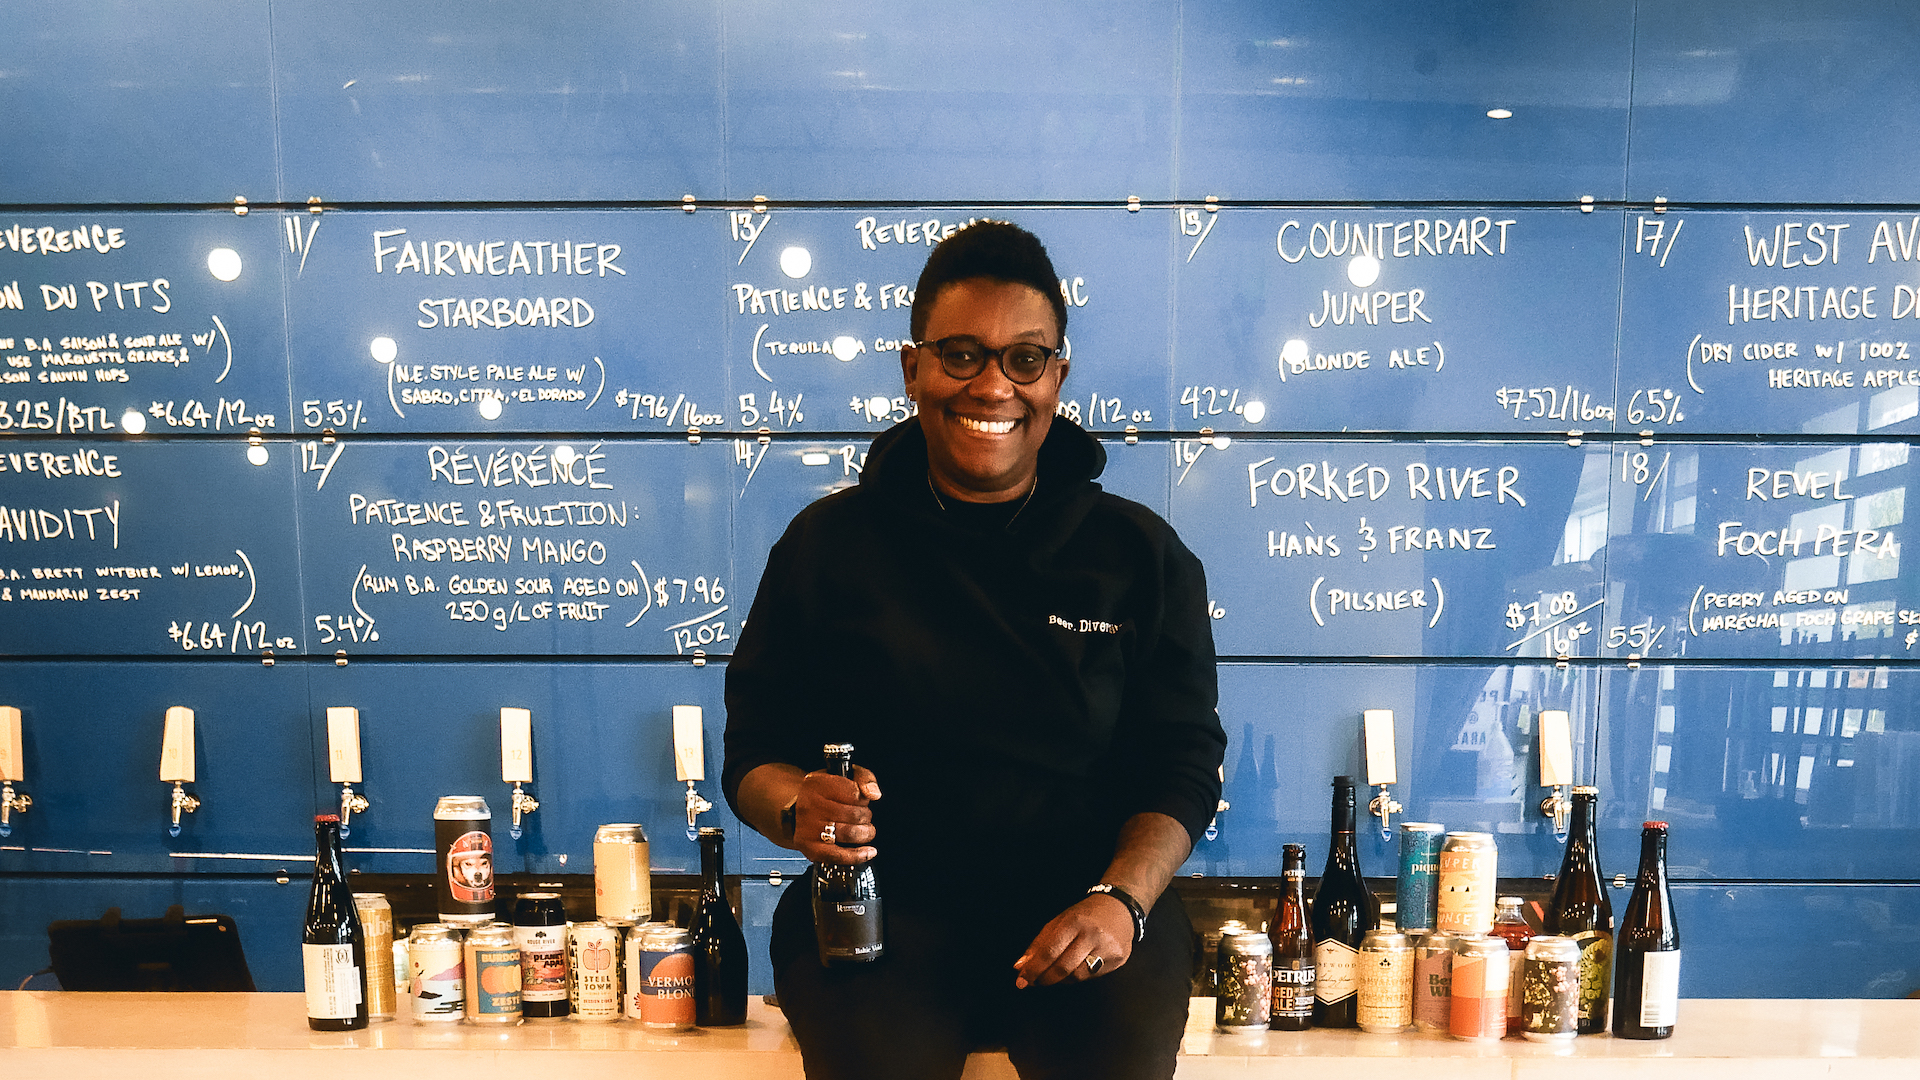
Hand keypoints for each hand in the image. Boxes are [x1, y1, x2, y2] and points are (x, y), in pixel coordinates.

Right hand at [792, 765, 880, 865]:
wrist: (797, 810)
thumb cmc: (824, 793)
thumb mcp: (843, 775)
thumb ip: (864, 777)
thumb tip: (873, 793)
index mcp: (817, 784)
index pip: (854, 793)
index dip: (864, 799)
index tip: (861, 800)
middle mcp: (809, 805)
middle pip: (854, 815)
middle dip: (866, 816)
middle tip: (863, 816)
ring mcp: (808, 828)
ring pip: (849, 834)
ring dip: (864, 833)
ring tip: (864, 830)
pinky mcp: (809, 847)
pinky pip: (838, 855)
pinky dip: (857, 855)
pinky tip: (868, 852)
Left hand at [1012, 894, 1133, 988]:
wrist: (1119, 907)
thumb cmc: (1085, 915)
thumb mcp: (1059, 922)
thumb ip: (1038, 944)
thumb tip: (1020, 967)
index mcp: (1074, 922)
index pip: (1049, 951)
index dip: (1034, 969)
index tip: (1022, 980)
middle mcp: (1092, 935)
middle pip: (1063, 967)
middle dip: (1045, 978)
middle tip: (1035, 982)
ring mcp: (1107, 947)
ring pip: (1078, 976)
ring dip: (1061, 980)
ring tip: (1055, 974)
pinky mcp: (1118, 958)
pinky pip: (1093, 976)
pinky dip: (1079, 976)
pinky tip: (1075, 968)